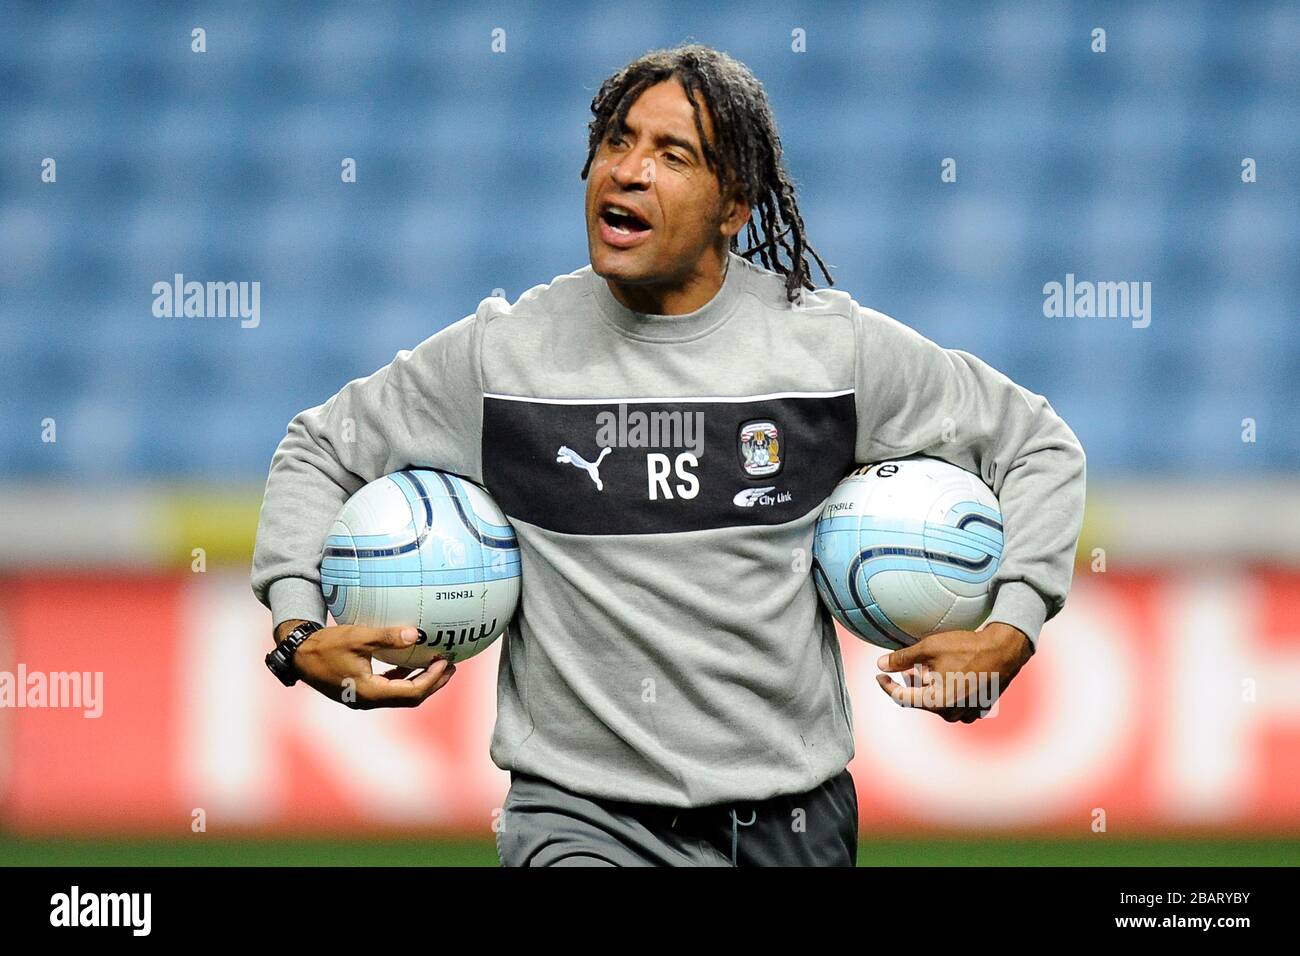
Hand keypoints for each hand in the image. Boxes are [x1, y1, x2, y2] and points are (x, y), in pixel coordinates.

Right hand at [275, 621, 455, 708]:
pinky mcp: (360, 690)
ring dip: (420, 682)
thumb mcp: (357, 637)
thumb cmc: (326, 646)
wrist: (298, 655)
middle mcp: (369, 700)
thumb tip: (416, 634)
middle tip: (451, 667)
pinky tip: (410, 664)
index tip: (446, 662)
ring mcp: (364, 697)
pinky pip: (389, 688)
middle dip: (433, 683)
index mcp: (370, 692)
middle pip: (410, 698)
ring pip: (401, 695)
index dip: (432, 679)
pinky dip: (403, 679)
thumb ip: (387, 637)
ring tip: (437, 665)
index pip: (412, 692)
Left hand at [874, 622, 1032, 722]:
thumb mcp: (929, 648)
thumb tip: (881, 664)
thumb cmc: (967, 648)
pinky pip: (954, 705)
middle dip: (912, 683)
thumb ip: (902, 659)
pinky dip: (946, 692)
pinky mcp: (978, 708)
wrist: (1004, 649)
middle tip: (912, 665)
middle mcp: (951, 712)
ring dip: (930, 688)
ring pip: (937, 703)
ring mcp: (967, 712)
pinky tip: (950, 675)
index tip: (879, 675)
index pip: (901, 698)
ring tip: (931, 669)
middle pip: (920, 700)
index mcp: (936, 701)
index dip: (887, 685)